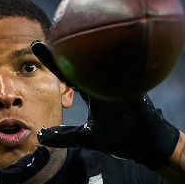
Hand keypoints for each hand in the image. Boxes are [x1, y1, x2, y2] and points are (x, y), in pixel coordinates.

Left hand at [31, 41, 179, 169]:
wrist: (148, 144)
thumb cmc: (121, 138)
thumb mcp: (89, 137)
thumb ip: (66, 136)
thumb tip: (40, 136)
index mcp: (93, 93)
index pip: (70, 73)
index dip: (54, 61)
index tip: (36, 45)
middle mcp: (104, 85)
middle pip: (82, 63)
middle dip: (63, 49)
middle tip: (36, 42)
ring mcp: (120, 87)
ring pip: (103, 64)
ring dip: (88, 52)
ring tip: (71, 39)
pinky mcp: (135, 92)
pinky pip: (125, 76)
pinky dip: (117, 65)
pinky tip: (105, 55)